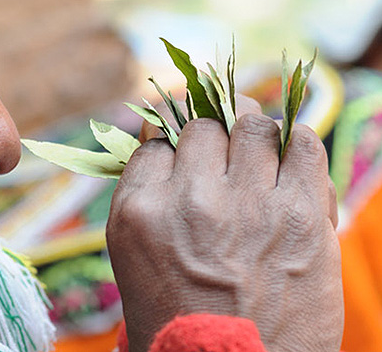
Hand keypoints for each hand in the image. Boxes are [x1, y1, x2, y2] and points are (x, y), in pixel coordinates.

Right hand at [106, 98, 342, 351]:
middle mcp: (190, 200)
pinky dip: (294, 142)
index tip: (185, 157)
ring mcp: (248, 205)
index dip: (172, 146)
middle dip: (211, 138)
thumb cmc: (178, 313)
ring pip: (251, 123)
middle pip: (202, 125)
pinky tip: (288, 160)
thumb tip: (165, 140)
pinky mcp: (301, 216)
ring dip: (252, 135)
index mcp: (140, 211)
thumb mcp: (134, 253)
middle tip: (221, 158)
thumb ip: (145, 194)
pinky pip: (302, 142)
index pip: (157, 140)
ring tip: (256, 158)